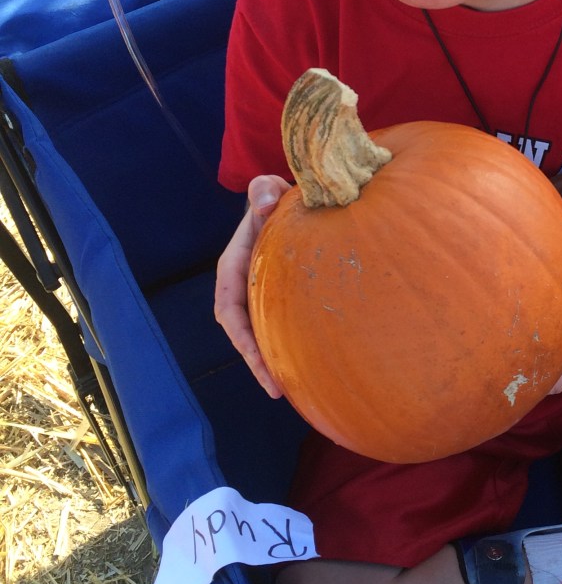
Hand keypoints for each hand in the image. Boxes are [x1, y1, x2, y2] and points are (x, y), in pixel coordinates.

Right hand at [214, 175, 291, 398]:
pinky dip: (287, 349)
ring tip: (291, 392)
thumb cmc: (275, 198)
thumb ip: (264, 192)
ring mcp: (260, 296)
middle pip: (243, 333)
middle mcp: (243, 286)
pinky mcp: (277, 300)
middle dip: (256, 362)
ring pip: (260, 336)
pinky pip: (278, 329)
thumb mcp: (268, 191)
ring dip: (271, 364)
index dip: (240, 336)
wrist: (288, 202)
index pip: (229, 307)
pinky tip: (309, 370)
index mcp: (234, 265)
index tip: (256, 358)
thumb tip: (264, 202)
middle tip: (277, 389)